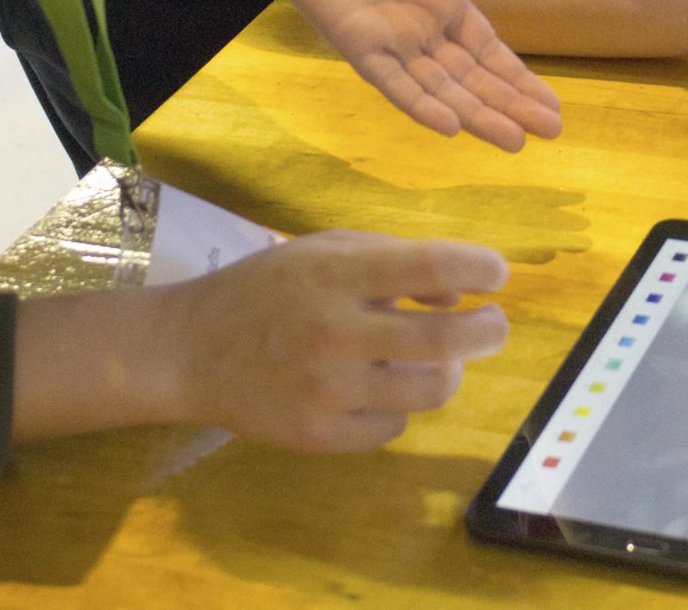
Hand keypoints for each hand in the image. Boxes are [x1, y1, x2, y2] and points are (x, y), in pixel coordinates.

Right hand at [157, 232, 509, 450]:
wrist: (190, 349)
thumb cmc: (267, 288)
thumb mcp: (324, 250)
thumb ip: (393, 260)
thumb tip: (457, 296)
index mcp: (337, 274)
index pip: (432, 267)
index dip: (480, 270)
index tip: (497, 276)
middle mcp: (335, 332)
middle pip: (445, 339)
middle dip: (488, 330)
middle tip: (495, 324)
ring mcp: (327, 391)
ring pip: (431, 388)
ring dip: (449, 369)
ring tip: (439, 356)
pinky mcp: (318, 436)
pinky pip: (393, 425)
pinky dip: (399, 404)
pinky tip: (380, 386)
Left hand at [238, 0, 563, 150]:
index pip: (486, 49)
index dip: (517, 76)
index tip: (551, 105)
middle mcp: (419, 28)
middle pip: (472, 77)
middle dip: (510, 104)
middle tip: (551, 132)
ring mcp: (389, 39)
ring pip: (440, 88)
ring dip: (476, 114)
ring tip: (514, 140)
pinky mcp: (356, 43)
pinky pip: (392, 82)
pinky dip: (420, 105)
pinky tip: (451, 127)